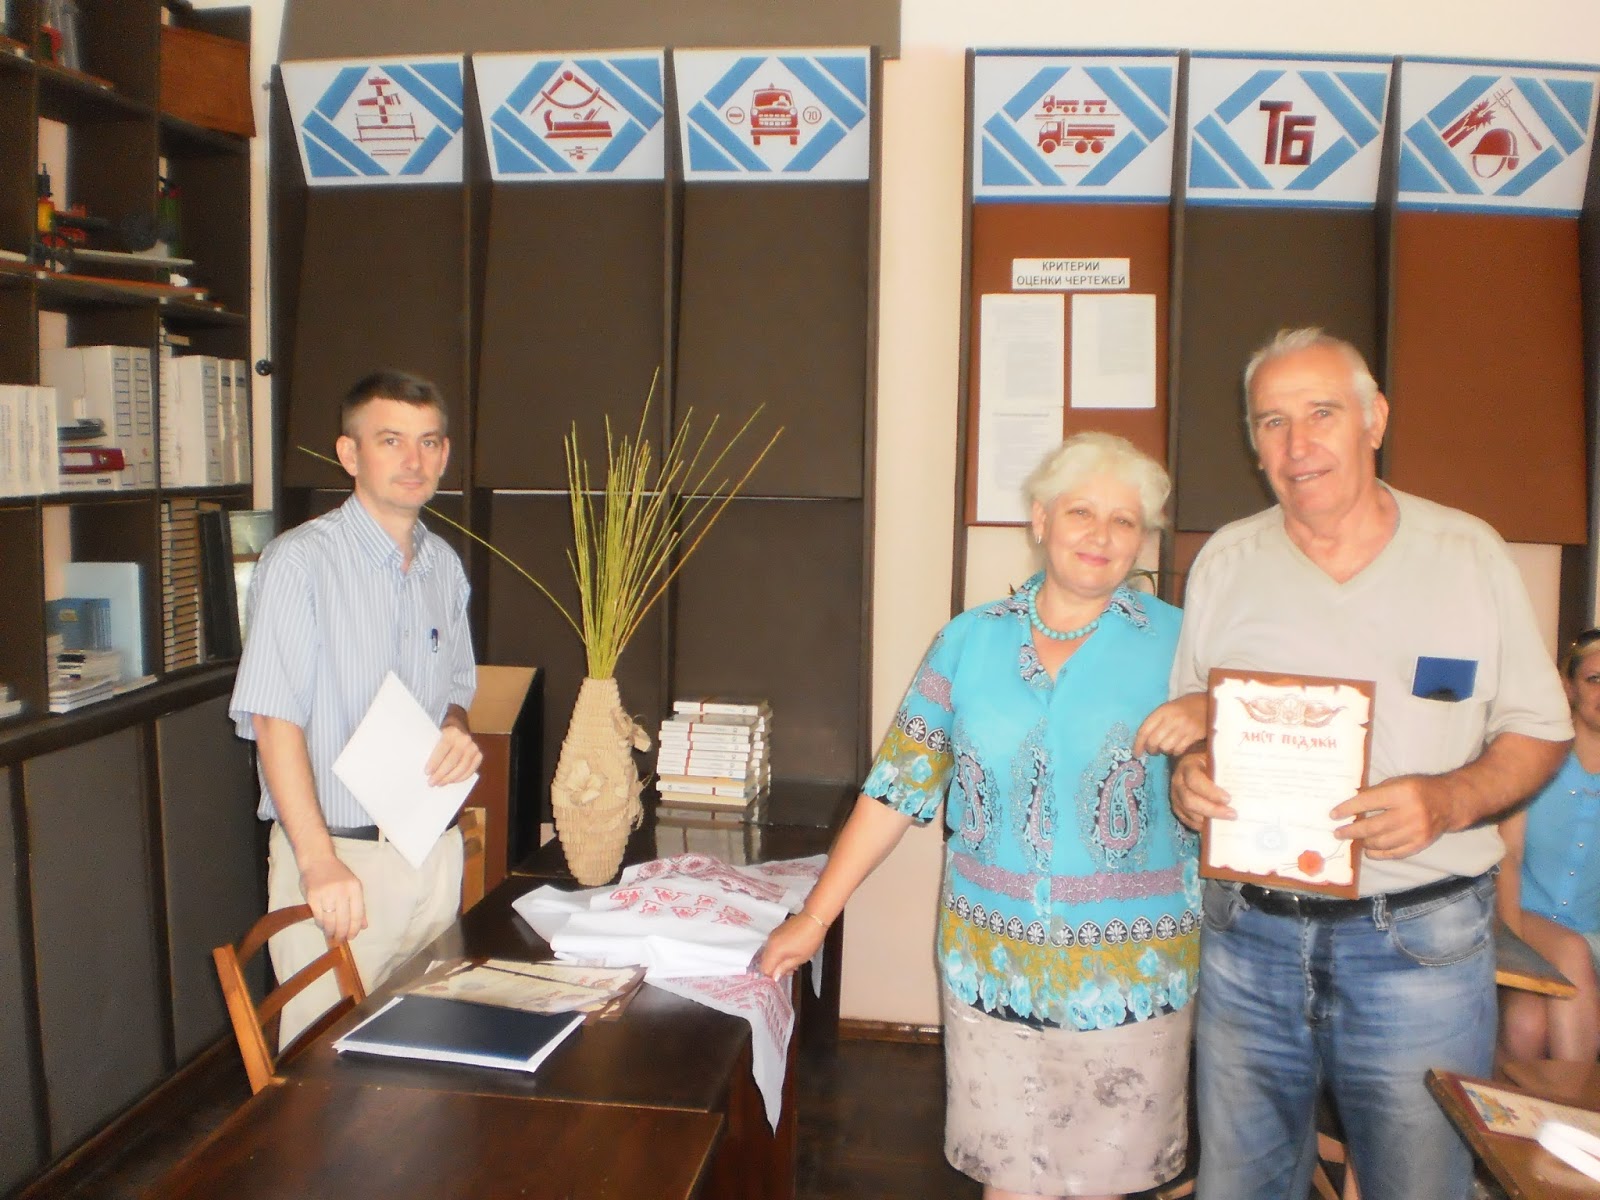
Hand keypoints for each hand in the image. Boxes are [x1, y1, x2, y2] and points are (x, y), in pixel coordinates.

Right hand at [300, 854, 365, 943]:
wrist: (317, 860)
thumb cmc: (337, 874)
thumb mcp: (353, 886)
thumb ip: (359, 906)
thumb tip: (364, 926)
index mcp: (355, 888)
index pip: (357, 914)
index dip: (355, 929)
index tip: (352, 936)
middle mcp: (341, 891)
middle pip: (343, 920)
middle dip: (342, 934)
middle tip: (340, 939)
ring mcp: (326, 894)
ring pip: (329, 921)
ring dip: (331, 931)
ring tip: (331, 935)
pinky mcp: (312, 897)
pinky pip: (318, 917)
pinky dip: (321, 924)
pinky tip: (323, 926)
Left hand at [426, 722, 481, 785]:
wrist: (458, 726)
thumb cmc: (442, 734)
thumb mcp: (435, 734)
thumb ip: (431, 747)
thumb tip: (427, 768)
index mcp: (451, 732)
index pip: (443, 749)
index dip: (434, 762)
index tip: (427, 773)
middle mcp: (464, 739)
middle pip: (452, 760)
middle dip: (441, 774)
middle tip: (431, 783)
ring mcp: (473, 747)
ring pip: (462, 767)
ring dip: (450, 778)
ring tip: (440, 783)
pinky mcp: (479, 755)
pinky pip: (470, 770)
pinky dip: (461, 778)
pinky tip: (452, 781)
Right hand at [758, 913, 827, 981]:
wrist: (814, 918)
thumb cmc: (809, 940)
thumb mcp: (799, 958)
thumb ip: (785, 968)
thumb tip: (775, 977)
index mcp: (774, 950)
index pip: (765, 969)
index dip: (772, 976)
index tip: (784, 976)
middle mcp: (769, 943)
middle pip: (765, 961)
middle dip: (776, 968)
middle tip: (791, 970)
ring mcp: (772, 936)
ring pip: (769, 954)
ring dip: (778, 960)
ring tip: (794, 961)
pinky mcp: (777, 931)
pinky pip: (773, 946)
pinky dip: (779, 952)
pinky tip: (791, 952)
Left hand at [1134, 694, 1207, 756]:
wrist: (1207, 703)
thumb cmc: (1184, 707)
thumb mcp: (1168, 708)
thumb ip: (1156, 722)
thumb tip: (1143, 742)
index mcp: (1162, 711)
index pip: (1145, 730)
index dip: (1138, 744)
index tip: (1136, 753)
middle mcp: (1172, 719)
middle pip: (1154, 741)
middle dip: (1151, 749)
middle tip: (1153, 751)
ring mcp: (1184, 728)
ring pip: (1166, 747)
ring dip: (1164, 751)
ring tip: (1166, 748)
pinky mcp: (1194, 735)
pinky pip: (1179, 750)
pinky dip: (1175, 752)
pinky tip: (1176, 748)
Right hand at [1170, 749, 1235, 831]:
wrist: (1194, 764)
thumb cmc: (1210, 762)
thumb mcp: (1216, 759)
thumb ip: (1227, 768)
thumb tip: (1249, 779)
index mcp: (1188, 766)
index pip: (1195, 780)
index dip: (1210, 791)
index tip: (1228, 799)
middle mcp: (1178, 782)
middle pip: (1190, 801)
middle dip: (1212, 810)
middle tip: (1233, 815)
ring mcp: (1176, 797)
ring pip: (1189, 814)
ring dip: (1209, 820)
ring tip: (1228, 822)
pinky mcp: (1178, 808)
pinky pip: (1188, 821)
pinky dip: (1203, 826)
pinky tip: (1217, 826)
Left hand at [1332, 774, 1456, 859]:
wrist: (1449, 802)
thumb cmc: (1418, 789)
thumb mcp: (1396, 782)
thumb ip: (1374, 793)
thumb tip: (1349, 804)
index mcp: (1402, 793)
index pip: (1368, 802)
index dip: (1348, 809)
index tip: (1333, 815)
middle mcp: (1410, 813)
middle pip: (1373, 826)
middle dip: (1351, 831)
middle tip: (1338, 833)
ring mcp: (1417, 831)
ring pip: (1382, 842)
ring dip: (1364, 842)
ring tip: (1353, 840)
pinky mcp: (1421, 844)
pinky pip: (1395, 853)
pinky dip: (1379, 853)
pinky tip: (1368, 850)